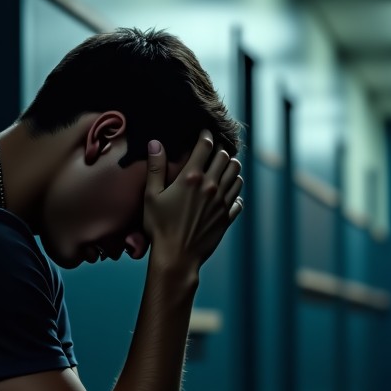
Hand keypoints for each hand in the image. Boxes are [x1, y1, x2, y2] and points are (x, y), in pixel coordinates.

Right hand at [143, 130, 243, 268]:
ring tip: (223, 167)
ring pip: (236, 175)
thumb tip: (155, 143)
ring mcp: (222, 202)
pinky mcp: (227, 217)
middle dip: (220, 150)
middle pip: (225, 157)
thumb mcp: (151, 196)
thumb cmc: (159, 227)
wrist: (176, 257)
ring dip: (231, 168)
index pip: (205, 146)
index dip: (205, 136)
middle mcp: (211, 186)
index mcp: (191, 178)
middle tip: (213, 151)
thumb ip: (155, 168)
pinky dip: (235, 191)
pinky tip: (227, 193)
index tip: (204, 133)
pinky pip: (239, 198)